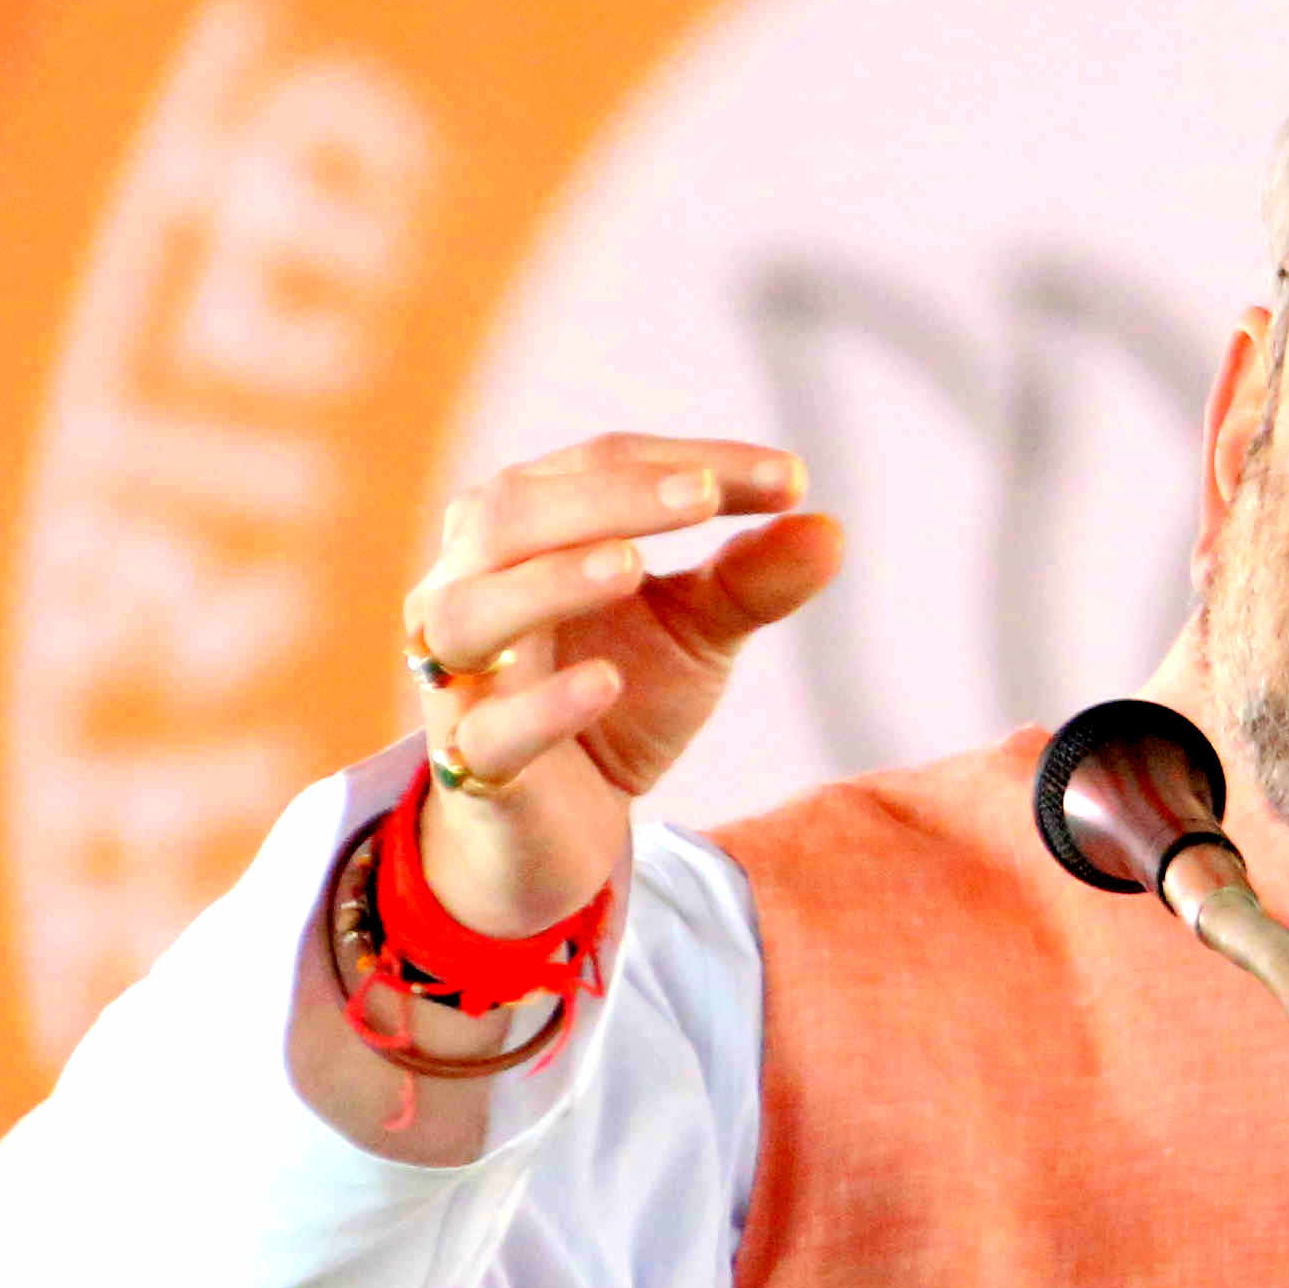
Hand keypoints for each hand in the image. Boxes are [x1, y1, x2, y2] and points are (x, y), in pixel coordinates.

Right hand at [403, 434, 841, 934]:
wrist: (562, 825)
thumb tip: (829, 531)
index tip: (793, 480)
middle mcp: (467, 586)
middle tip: (704, 496)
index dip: (690, 462)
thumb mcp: (694, 633)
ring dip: (550, 582)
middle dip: (611, 498)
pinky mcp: (470, 765)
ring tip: (632, 568)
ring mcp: (459, 677)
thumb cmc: (614, 695)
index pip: (597, 465)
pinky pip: (490, 730)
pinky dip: (544, 704)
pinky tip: (606, 683)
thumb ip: (751, 581)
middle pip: (514, 514)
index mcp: (524, 530)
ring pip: (471, 613)